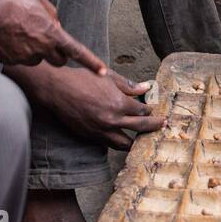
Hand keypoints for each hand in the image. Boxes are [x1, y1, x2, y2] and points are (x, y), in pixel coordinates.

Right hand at [0, 0, 107, 71]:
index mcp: (51, 33)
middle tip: (47, 40)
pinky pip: (19, 59)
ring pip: (37, 59)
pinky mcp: (9, 62)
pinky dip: (17, 51)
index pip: (77, 51)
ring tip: (19, 32)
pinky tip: (6, 36)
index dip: (92, 63)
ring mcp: (24, 58)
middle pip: (58, 60)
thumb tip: (55, 25)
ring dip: (35, 50)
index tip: (103, 72)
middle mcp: (40, 49)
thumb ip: (50, 13)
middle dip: (57, 53)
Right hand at [35, 67, 164, 149]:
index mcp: (118, 103)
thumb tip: (146, 87)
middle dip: (154, 126)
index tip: (153, 109)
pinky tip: (124, 140)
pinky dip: (119, 143)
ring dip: (137, 142)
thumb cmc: (82, 79)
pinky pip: (109, 144)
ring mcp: (101, 130)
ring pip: (125, 143)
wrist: (57, 89)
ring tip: (145, 140)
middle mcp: (112, 120)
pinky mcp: (90, 136)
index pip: (142, 110)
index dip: (150, 110)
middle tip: (163, 125)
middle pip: (140, 127)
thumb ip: (128, 85)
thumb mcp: (108, 77)